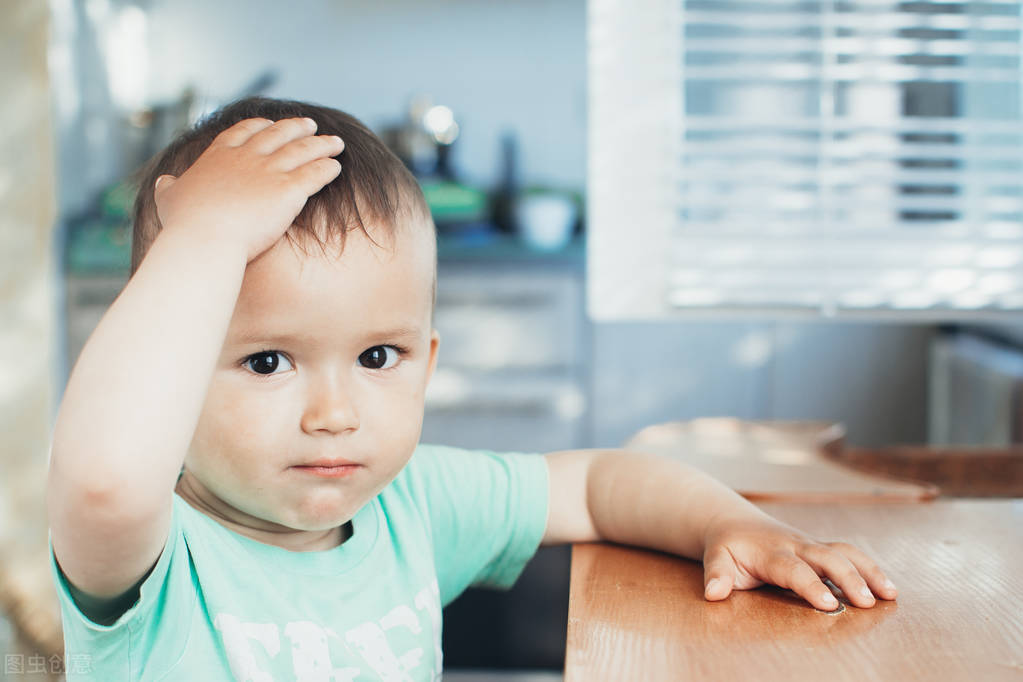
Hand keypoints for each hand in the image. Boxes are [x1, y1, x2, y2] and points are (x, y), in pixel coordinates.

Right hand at [153, 117, 344, 262]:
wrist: (205, 238)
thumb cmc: (185, 224)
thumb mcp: (169, 199)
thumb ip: (169, 187)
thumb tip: (165, 182)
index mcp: (219, 156)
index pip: (243, 132)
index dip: (260, 127)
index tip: (270, 124)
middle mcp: (247, 158)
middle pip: (278, 135)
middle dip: (296, 128)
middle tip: (310, 125)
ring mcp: (269, 171)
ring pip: (303, 150)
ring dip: (322, 144)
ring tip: (335, 142)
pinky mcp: (289, 189)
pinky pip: (315, 174)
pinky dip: (327, 168)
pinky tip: (336, 167)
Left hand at [701, 516, 897, 609]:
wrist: (734, 522)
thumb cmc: (727, 547)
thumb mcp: (715, 558)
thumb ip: (717, 576)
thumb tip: (714, 593)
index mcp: (770, 552)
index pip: (793, 570)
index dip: (810, 585)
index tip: (828, 604)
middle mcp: (795, 545)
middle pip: (827, 557)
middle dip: (849, 578)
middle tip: (868, 602)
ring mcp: (811, 545)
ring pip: (844, 552)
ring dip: (868, 571)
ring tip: (890, 594)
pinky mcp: (820, 548)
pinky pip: (848, 554)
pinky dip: (870, 568)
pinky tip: (888, 588)